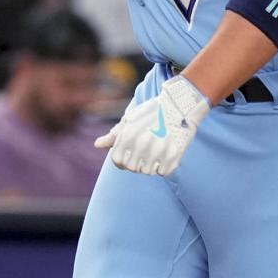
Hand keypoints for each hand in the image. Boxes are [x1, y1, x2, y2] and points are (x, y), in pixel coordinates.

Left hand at [95, 75, 210, 175]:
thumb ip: (115, 135)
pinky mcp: (174, 155)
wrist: (180, 105)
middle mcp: (142, 144)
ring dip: (152, 164)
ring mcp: (158, 150)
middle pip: (133, 168)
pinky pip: (164, 172)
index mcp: (129, 135)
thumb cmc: (152, 112)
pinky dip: (166, 166)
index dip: (123, 160)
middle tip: (146, 152)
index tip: (130, 155)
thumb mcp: (131, 119)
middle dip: (137, 163)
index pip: (117, 161)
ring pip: (148, 171)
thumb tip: (97, 145)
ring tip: (157, 150)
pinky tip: (167, 152)